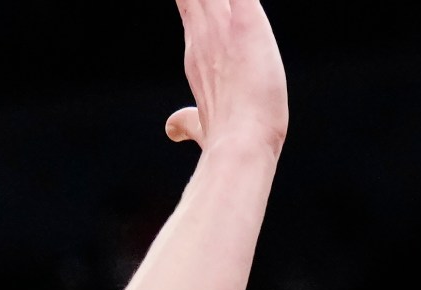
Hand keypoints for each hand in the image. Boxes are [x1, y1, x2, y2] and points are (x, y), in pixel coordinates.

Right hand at [163, 0, 288, 153]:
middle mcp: (205, 33)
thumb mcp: (202, 124)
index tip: (196, 1)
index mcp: (197, 52)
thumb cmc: (225, 139)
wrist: (238, 144)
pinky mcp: (248, 20)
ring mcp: (223, 26)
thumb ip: (188, 121)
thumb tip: (173, 129)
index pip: (191, 5)